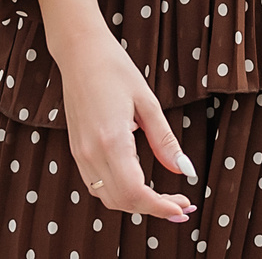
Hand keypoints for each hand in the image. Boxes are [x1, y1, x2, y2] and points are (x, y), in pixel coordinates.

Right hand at [57, 36, 197, 222]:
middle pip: (122, 201)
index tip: (183, 208)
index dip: (160, 207)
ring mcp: (80, 154)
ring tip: (165, 198)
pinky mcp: (77, 151)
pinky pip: (97, 185)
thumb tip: (185, 170)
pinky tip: (139, 181)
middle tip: (181, 206)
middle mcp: (91, 153)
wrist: (79, 52)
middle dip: (153, 209)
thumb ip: (165, 140)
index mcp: (111, 140)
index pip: (135, 192)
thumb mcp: (148, 102)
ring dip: (136, 203)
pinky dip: (120, 192)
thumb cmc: (115, 70)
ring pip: (108, 197)